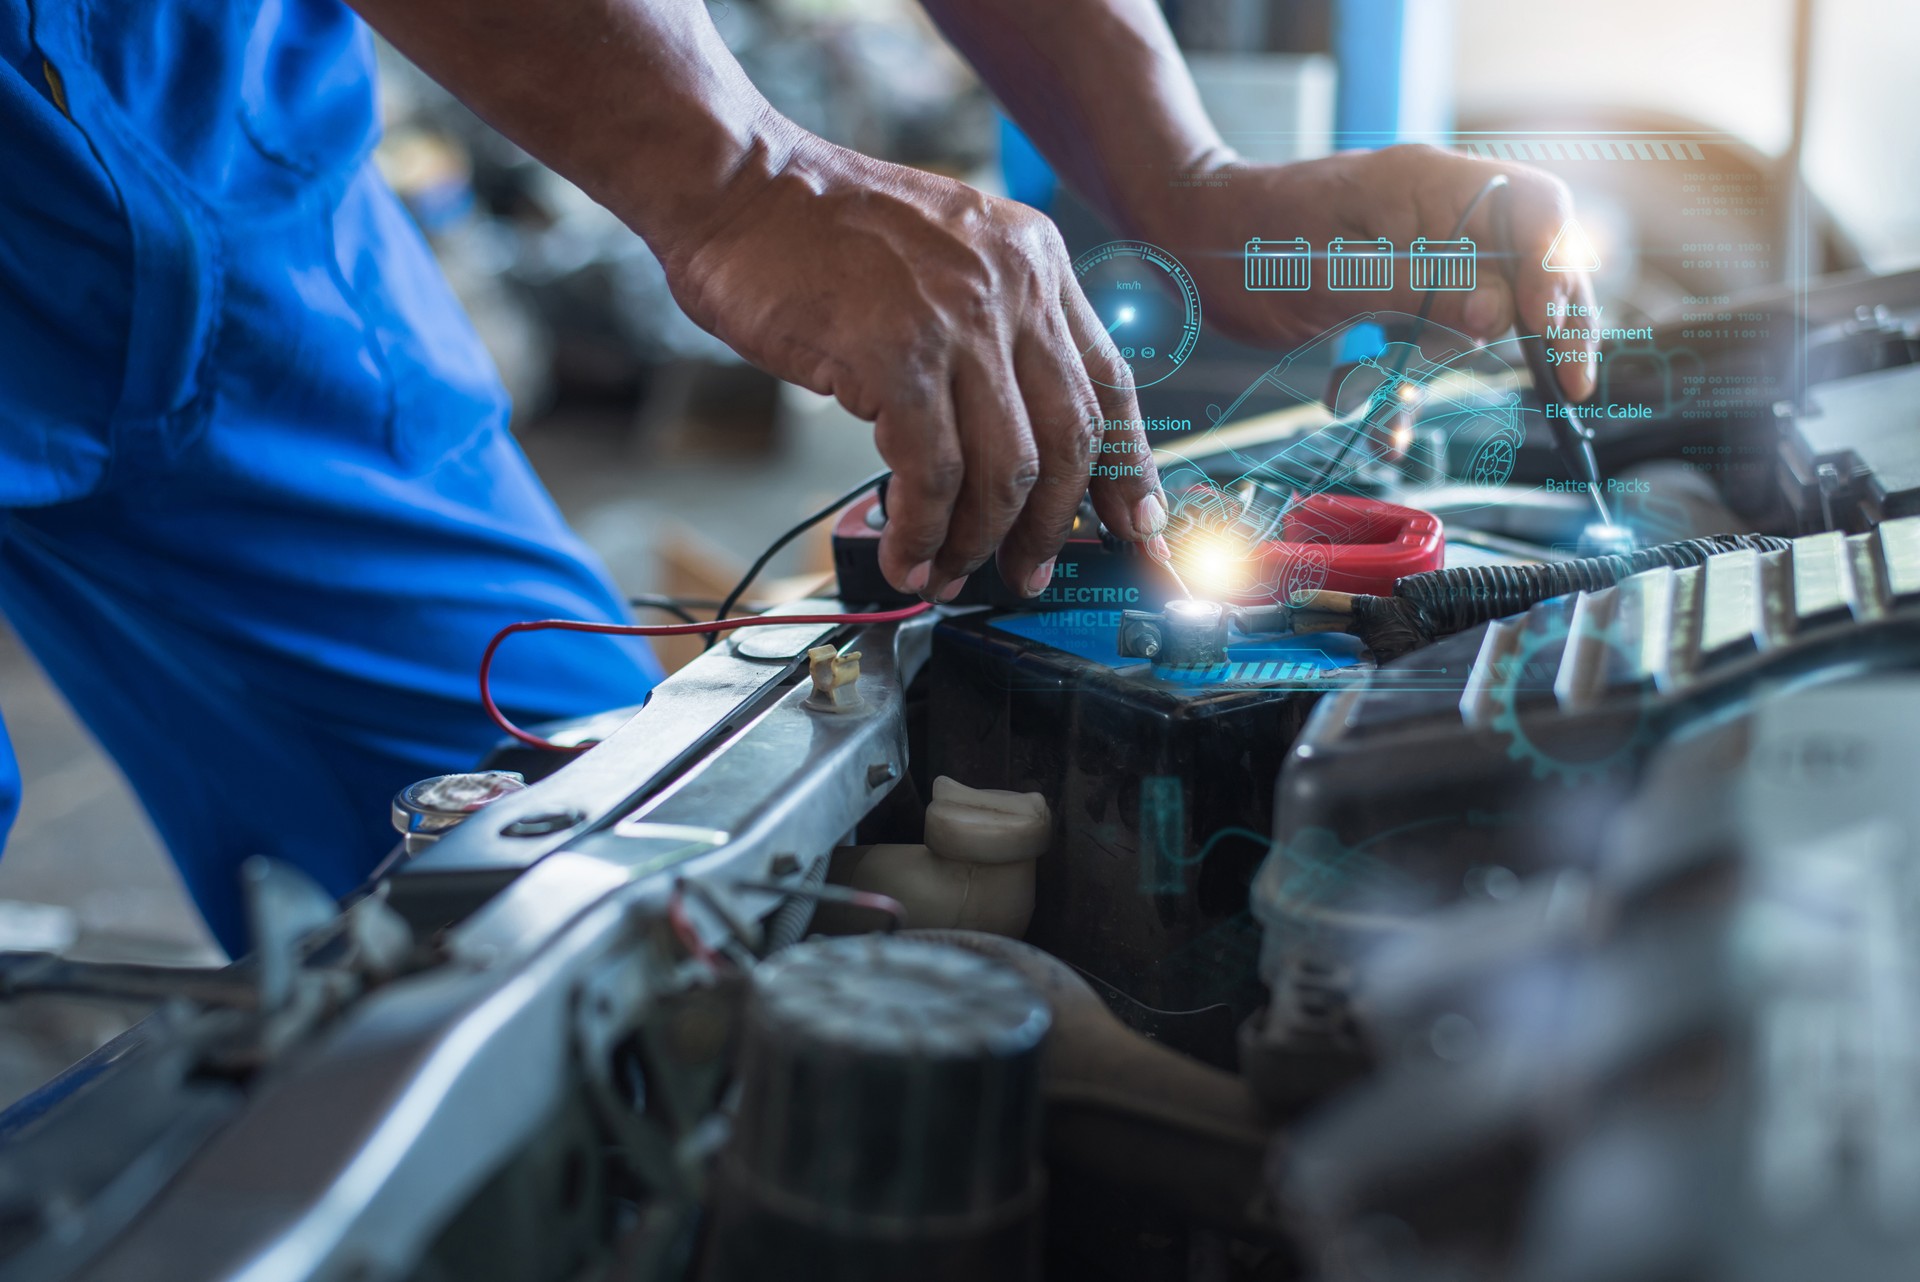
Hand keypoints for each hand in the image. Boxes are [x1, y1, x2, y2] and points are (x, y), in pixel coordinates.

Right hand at [664, 131, 1167, 599]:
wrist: (735, 184)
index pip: (1110, 381)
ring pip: (1008, 468)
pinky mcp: (898, 354)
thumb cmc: (815, 230)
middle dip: (1053, 525)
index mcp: (1036, 260)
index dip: (1129, 467)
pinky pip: (933, 473)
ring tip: (944, 573)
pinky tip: (903, 553)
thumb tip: (1002, 435)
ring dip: (977, 541)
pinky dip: (922, 530)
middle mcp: (1014, 285)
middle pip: (1071, 437)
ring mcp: (960, 319)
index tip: (1137, 526)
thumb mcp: (942, 257)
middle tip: (1029, 573)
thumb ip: (986, 328)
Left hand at [1136, 146, 1600, 399]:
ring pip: (1485, 311)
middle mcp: (1439, 215)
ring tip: (1436, 416)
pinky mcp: (1396, 297)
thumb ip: (1417, 289)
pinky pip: (1427, 342)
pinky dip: (1412, 389)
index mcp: (1430, 184)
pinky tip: (1388, 435)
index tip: (1546, 326)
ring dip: (1469, 368)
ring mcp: (1421, 255)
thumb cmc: (1247, 244)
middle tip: (1569, 388)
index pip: (1535, 208)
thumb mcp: (1329, 273)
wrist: (1187, 243)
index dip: (1556, 265)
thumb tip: (1500, 317)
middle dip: (1553, 325)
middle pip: (1531, 262)